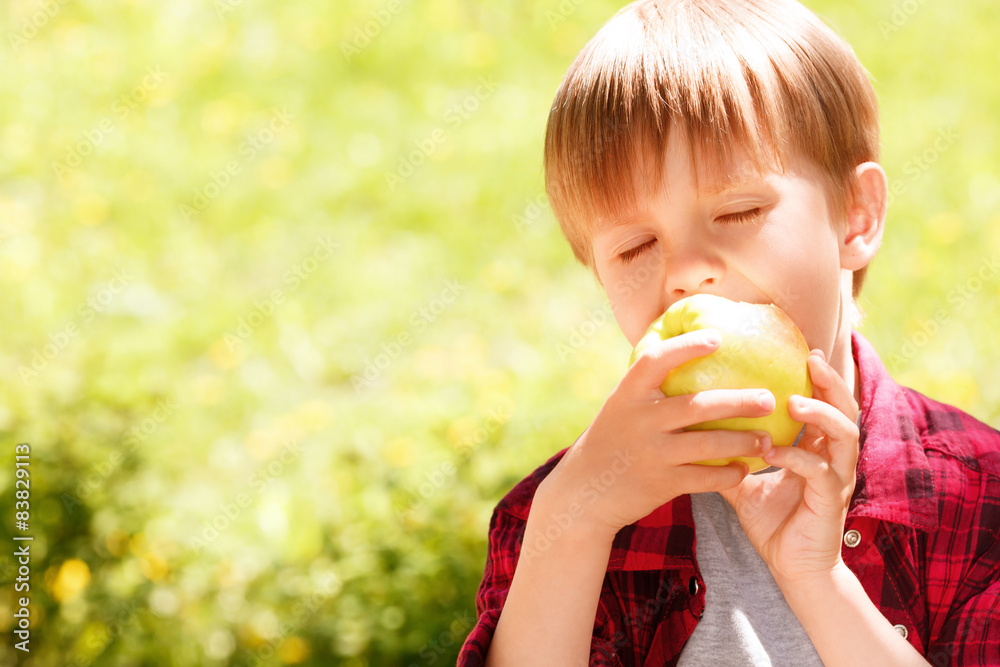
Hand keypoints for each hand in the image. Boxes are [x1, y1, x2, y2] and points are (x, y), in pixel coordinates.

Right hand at [537, 329, 774, 540]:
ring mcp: (651, 453)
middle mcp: (639, 421)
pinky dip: (729, 473)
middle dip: (738, 402)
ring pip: (708, 444)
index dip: (685, 347)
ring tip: (767, 438)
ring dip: (743, 441)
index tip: (717, 338)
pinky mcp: (661, 484)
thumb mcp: (620, 409)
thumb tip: (689, 356)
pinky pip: (705, 477)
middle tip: (768, 398)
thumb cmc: (612, 442)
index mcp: (627, 395)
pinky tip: (744, 469)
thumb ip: (648, 390)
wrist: (584, 493)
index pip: (655, 361)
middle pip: (697, 405)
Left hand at [719, 349, 860, 585]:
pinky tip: (772, 450)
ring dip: (820, 414)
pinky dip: (796, 457)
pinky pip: (819, 471)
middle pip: (846, 409)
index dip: (820, 378)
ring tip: (794, 400)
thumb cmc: (772, 524)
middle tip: (811, 358)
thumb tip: (696, 431)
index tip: (804, 351)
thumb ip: (730, 456)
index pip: (826, 405)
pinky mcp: (831, 500)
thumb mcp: (745, 482)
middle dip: (831, 382)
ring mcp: (838, 478)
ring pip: (845, 435)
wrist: (791, 568)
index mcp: (819, 450)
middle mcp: (835, 459)